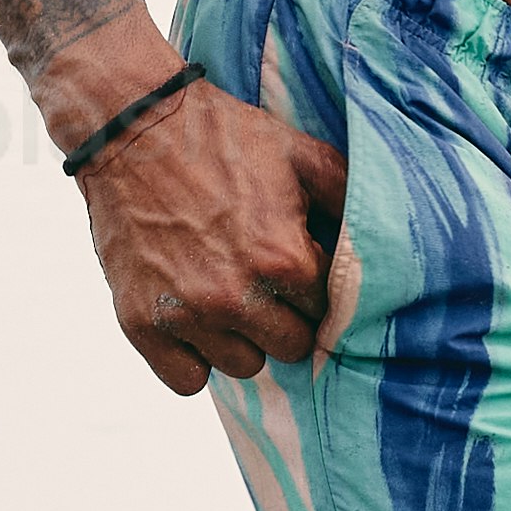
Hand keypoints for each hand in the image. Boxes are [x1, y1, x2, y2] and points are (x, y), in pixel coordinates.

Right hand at [80, 81, 343, 397]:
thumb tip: (381, 234)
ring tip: (227, 296)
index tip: (296, 267)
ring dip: (240, 339)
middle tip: (263, 283)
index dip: (312, 288)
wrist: (129, 129)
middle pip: (289, 347)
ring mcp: (185, 314)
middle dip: (284, 317)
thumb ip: (346, 194)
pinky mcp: (140, 325)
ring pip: (242, 366)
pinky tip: (194, 321)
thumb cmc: (219, 136)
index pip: (325, 310)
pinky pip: (186, 381)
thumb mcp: (298, 152)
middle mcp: (235, 296)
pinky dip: (192, 358)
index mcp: (282, 258)